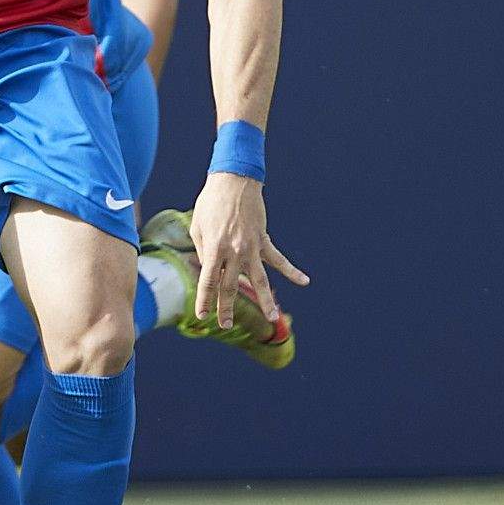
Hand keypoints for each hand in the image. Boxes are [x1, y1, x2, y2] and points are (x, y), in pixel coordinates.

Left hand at [189, 170, 305, 329]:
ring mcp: (252, 247)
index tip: (202, 315)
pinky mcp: (263, 240)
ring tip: (272, 319)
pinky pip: (279, 259)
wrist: (233, 180)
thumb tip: (212, 271)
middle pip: (231, 287)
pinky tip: (305, 281)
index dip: (205, 300)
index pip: (208, 282)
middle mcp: (234, 251)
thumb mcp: (198, 227)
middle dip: (227, 308)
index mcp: (214, 248)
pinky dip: (293, 271)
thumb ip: (205, 252)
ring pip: (260, 280)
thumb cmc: (211, 203)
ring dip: (266, 301)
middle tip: (225, 324)